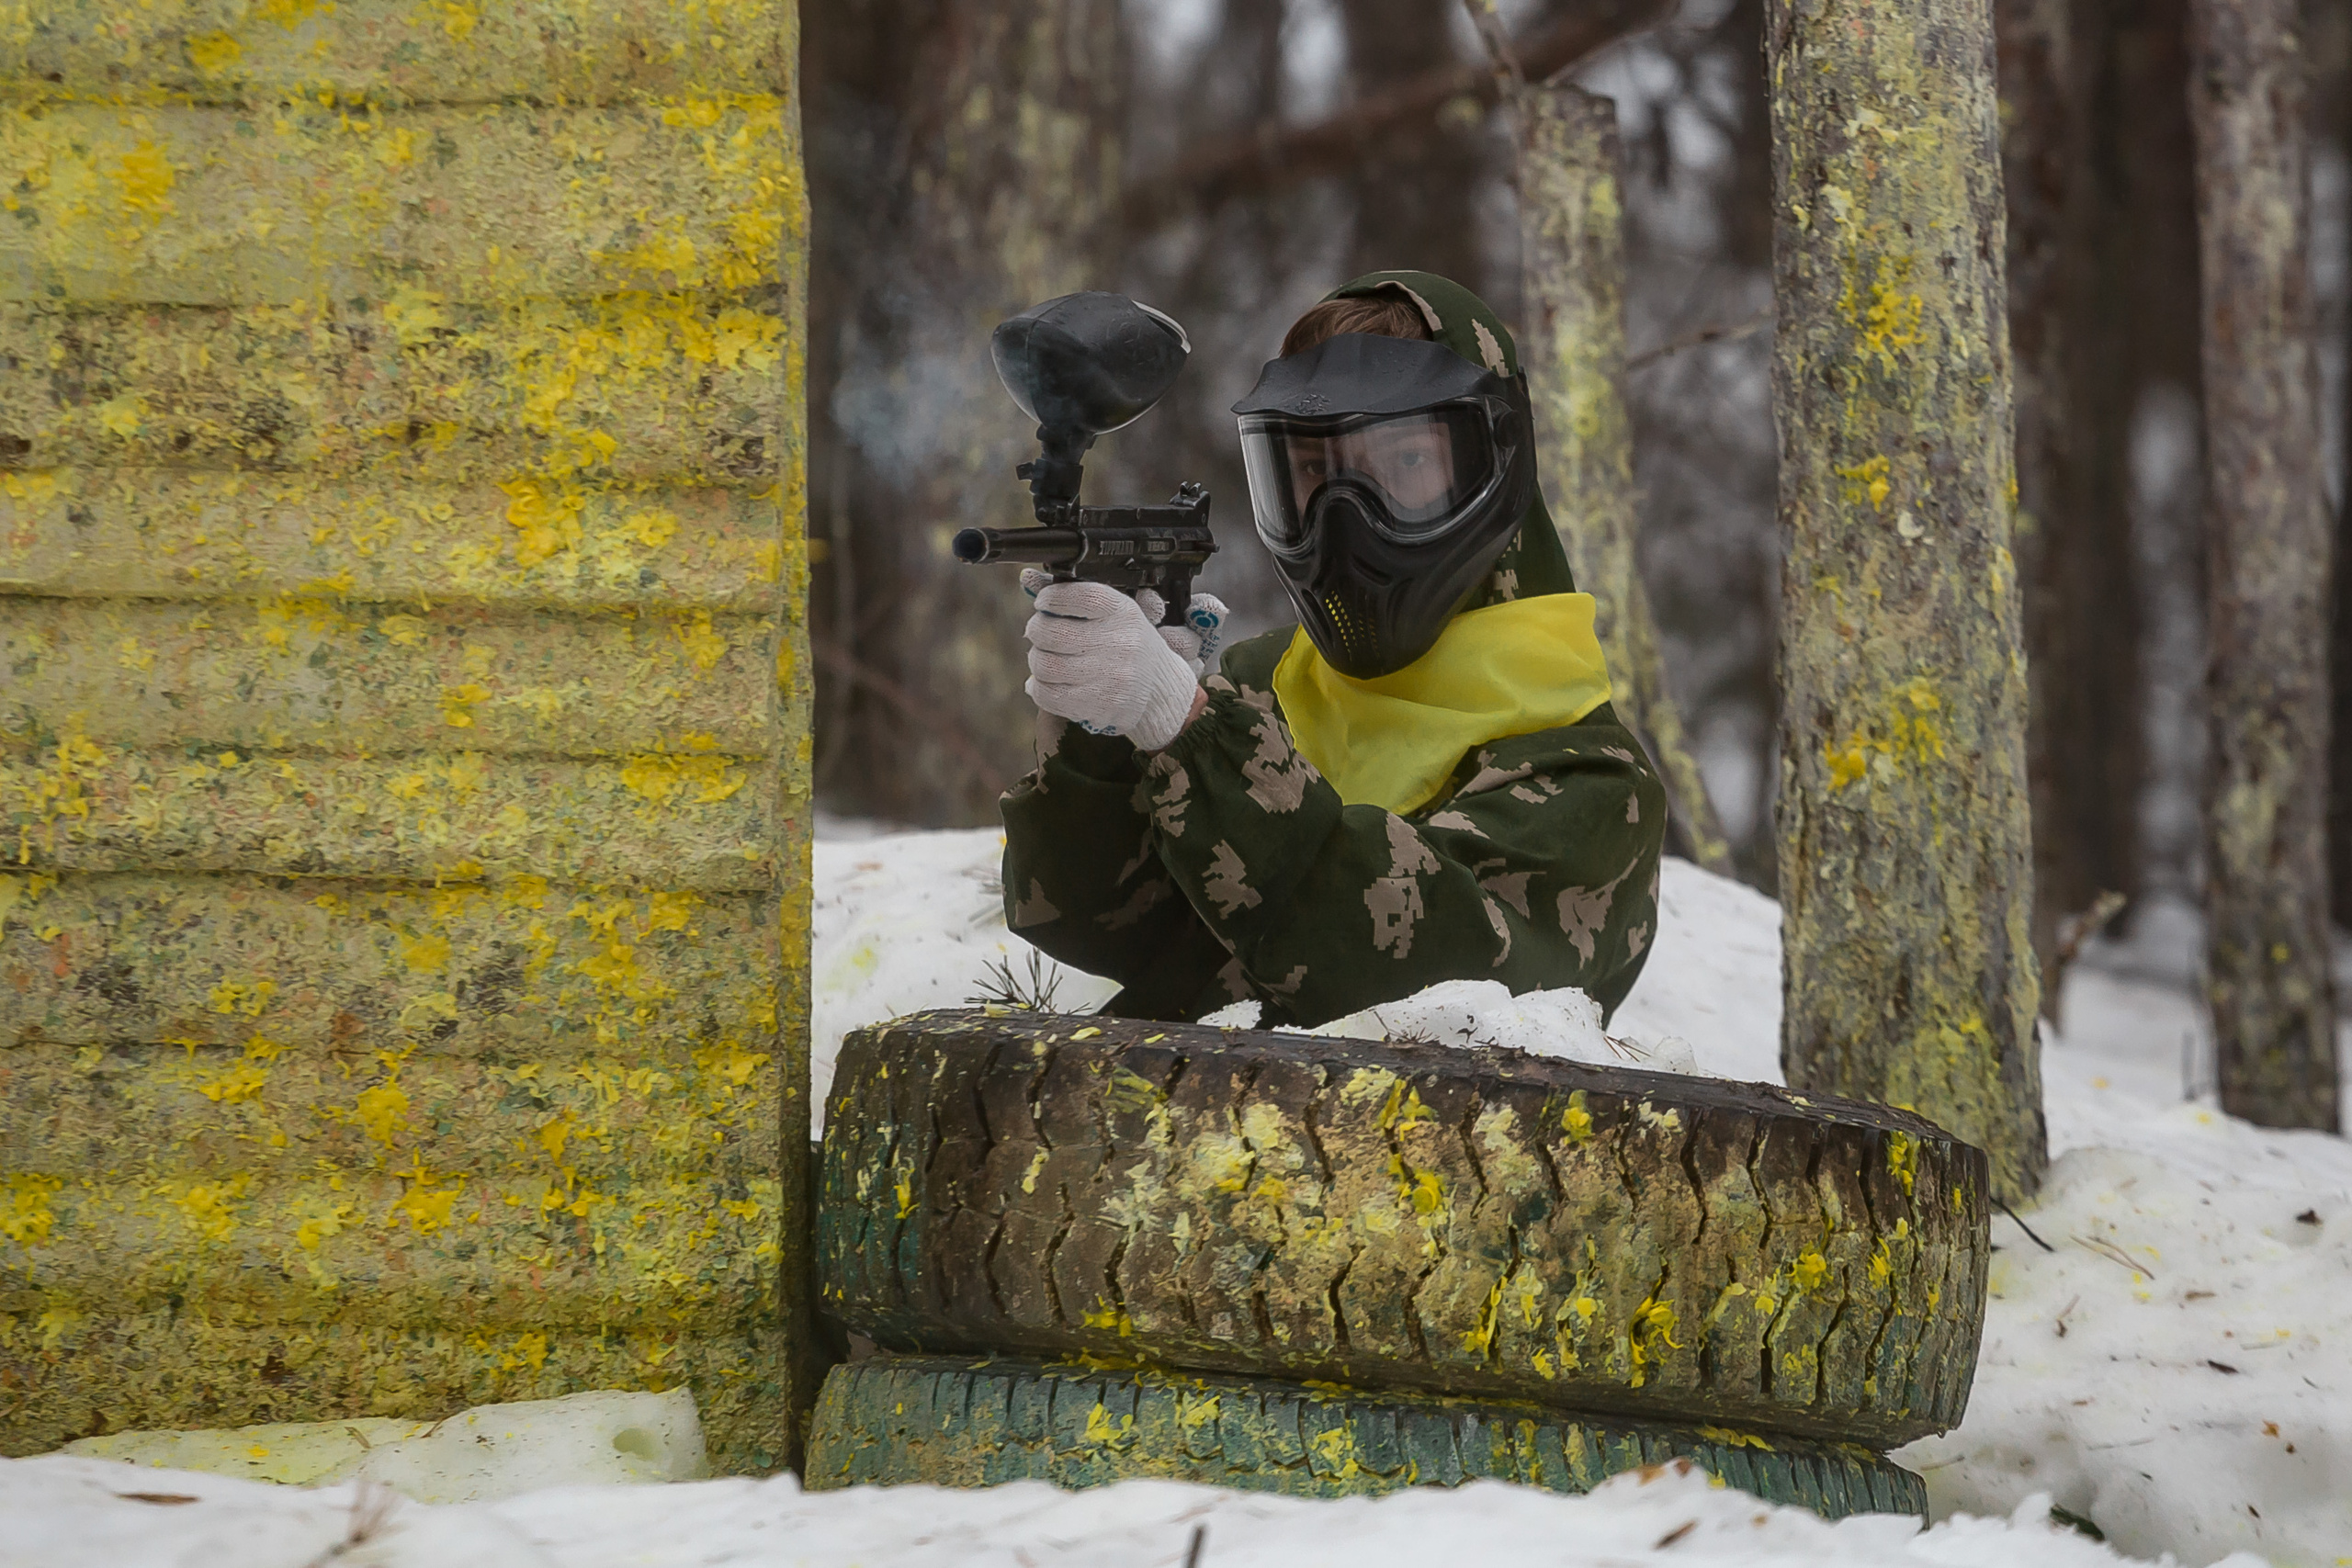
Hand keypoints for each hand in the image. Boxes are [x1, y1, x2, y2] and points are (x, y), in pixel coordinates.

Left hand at [1024, 580, 1201, 750]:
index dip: (1052, 597)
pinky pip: (1048, 695)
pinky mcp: (1100, 705)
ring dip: (1036, 661)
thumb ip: (1069, 594)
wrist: (1159, 689)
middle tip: (1040, 634)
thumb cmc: (1126, 644)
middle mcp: (1120, 643)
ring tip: (1045, 658)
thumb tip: (1025, 578)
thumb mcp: (1111, 613)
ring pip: (1045, 665)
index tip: (1043, 603)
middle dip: (1036, 631)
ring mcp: (1111, 676)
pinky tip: (1048, 682)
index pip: (1080, 597)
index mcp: (1123, 613)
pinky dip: (1038, 687)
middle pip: (1052, 633)